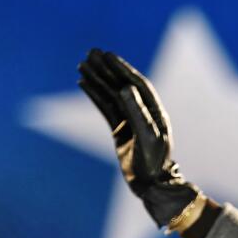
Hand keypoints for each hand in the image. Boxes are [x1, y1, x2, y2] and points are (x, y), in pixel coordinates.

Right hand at [76, 47, 199, 228]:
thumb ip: (137, 112)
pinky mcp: (121, 130)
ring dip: (98, 79)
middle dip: (107, 69)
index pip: (136, 84)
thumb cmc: (153, 162)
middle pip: (122, 85)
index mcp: (155, 112)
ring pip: (111, 95)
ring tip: (82, 63)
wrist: (152, 185)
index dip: (122, 68)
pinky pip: (106, 108)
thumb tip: (126, 87)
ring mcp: (131, 121)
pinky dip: (95, 96)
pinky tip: (83, 83)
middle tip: (90, 52)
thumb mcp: (146, 136)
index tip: (107, 55)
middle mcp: (144, 113)